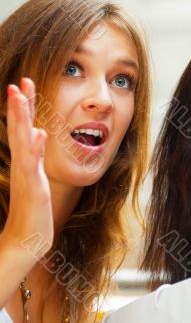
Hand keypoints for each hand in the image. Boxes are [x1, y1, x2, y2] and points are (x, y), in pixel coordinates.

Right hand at [1, 78, 51, 258]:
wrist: (26, 241)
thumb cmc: (32, 211)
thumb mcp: (35, 179)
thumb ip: (35, 157)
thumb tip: (38, 134)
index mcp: (26, 162)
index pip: (24, 129)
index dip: (25, 108)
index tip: (26, 86)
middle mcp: (24, 165)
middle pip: (20, 129)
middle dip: (21, 105)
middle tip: (20, 81)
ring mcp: (27, 175)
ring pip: (22, 141)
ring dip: (21, 118)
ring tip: (20, 96)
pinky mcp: (33, 188)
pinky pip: (32, 166)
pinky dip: (34, 149)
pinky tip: (38, 134)